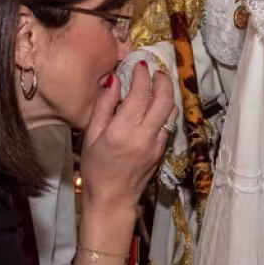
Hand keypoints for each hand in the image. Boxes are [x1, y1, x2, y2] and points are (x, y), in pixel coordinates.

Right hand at [79, 64, 174, 223]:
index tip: (138, 65)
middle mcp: (145, 135)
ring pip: (172, 111)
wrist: (112, 199)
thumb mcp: (91, 135)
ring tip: (157, 85)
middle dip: (162, 80)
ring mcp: (157, 144)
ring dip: (168, 94)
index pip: (140, 93)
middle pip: (165, 99)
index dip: (141, 75)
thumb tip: (114, 80)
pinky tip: (155, 106)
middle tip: (155, 71)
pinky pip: (169, 124)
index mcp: (124, 130)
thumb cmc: (96, 168)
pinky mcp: (162, 150)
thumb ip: (104, 106)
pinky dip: (165, 110)